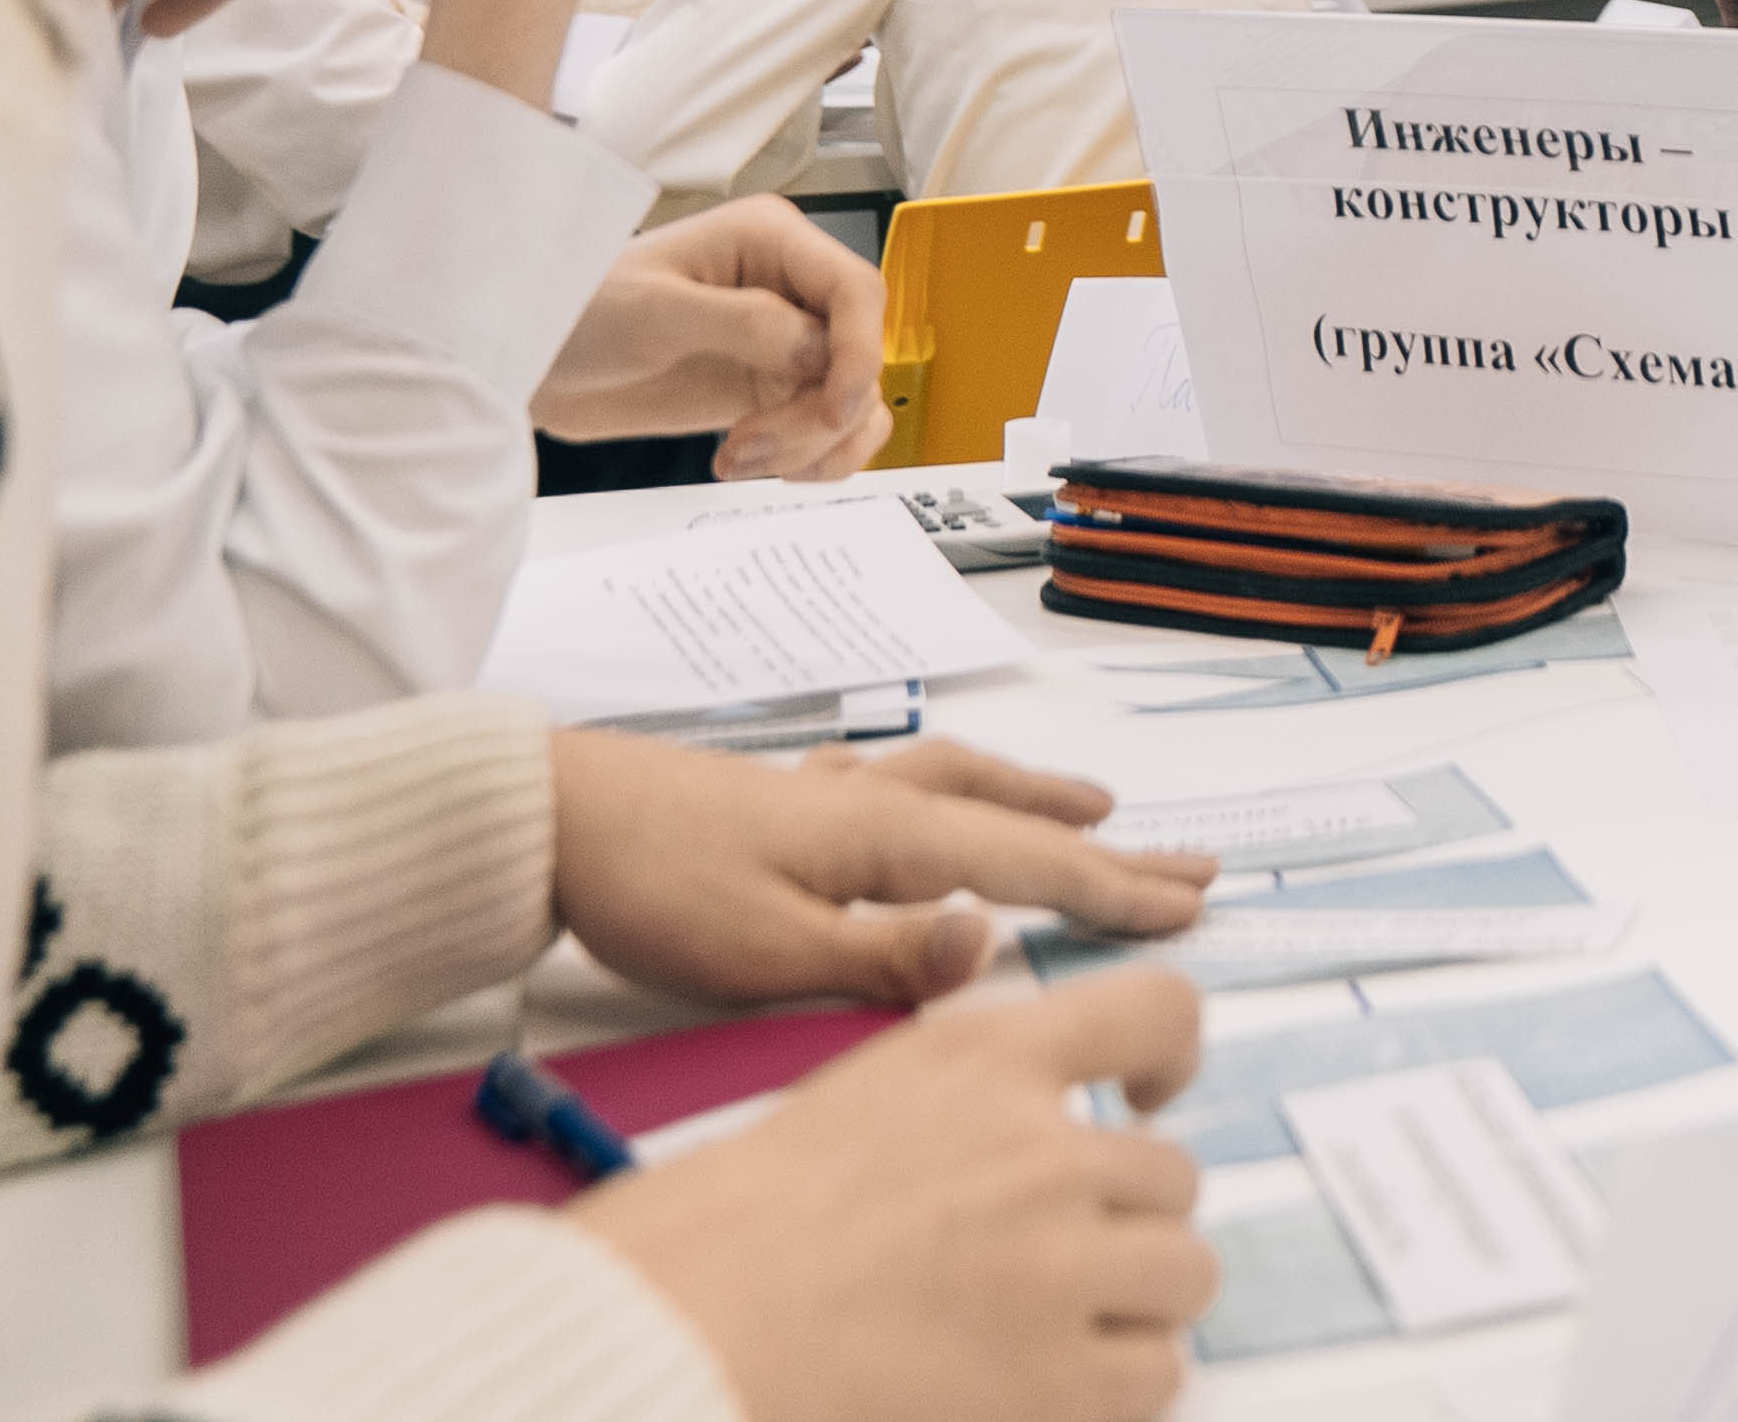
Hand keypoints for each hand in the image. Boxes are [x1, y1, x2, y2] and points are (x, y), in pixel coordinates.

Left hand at [540, 200, 890, 475]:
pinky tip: (750, 464)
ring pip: (854, 399)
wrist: (535, 366)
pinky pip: (828, 430)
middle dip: (819, 414)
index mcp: (770, 240)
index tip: (832, 409)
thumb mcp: (655, 312)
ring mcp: (784, 343)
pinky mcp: (770, 391)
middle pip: (860, 355)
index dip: (859, 351)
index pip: (856, 290)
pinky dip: (809, 458)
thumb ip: (745, 323)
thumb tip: (820, 351)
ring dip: (811, 444)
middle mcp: (789, 288)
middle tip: (752, 445)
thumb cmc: (580, 314)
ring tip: (739, 458)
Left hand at [545, 730, 1213, 1008]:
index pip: (1030, 869)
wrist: (546, 817)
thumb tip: (992, 947)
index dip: (1114, 892)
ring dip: (1042, 797)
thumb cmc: (652, 890)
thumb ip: (884, 959)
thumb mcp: (766, 954)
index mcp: (886, 841)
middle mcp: (876, 803)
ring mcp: (832, 794)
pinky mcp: (788, 800)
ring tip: (1099, 803)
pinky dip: (962, 781)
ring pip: (968, 785)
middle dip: (1111, 849)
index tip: (1190, 907)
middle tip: (1192, 865)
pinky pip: (911, 779)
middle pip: (1020, 822)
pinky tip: (944, 789)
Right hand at [571, 970, 1213, 1421]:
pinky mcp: (1062, 1382)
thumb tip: (1060, 1135)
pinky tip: (1038, 1389)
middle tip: (1046, 1266)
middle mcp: (1042, 1153)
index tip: (1153, 1095)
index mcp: (986, 1063)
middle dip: (1122, 1222)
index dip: (1170, 1053)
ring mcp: (1060, 1267)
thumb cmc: (729, 1236)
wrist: (673, 1338)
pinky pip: (1156, 1377)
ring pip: (1184, 1275)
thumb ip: (972, 1102)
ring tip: (1042, 1333)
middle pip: (1172, 1176)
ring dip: (1132, 1306)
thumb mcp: (860, 1102)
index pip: (1154, 1009)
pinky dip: (1113, 1391)